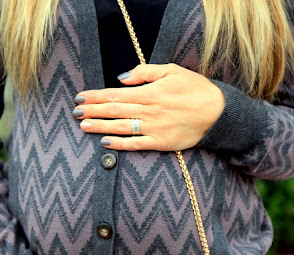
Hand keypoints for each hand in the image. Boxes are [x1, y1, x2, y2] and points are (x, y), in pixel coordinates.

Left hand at [73, 64, 224, 151]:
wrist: (218, 113)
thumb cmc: (196, 89)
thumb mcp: (172, 70)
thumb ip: (145, 72)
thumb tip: (121, 78)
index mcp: (150, 92)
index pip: (115, 94)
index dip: (95, 96)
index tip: (80, 98)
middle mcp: (148, 110)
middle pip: (114, 110)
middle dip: (92, 111)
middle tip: (75, 113)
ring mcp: (153, 128)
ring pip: (120, 127)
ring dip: (100, 127)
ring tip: (83, 126)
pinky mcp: (160, 142)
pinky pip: (135, 144)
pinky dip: (119, 144)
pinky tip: (105, 143)